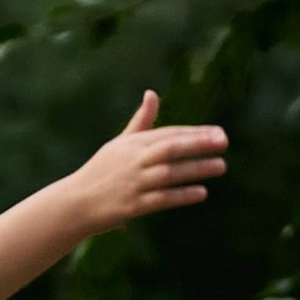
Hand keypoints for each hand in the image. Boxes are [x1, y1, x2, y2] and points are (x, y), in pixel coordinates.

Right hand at [69, 92, 227, 234]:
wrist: (75, 203)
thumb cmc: (101, 171)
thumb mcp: (119, 143)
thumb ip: (141, 120)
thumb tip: (152, 93)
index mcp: (132, 144)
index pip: (168, 134)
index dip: (194, 133)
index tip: (219, 133)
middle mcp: (133, 161)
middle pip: (169, 148)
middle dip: (197, 144)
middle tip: (224, 141)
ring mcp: (133, 183)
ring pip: (169, 173)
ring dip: (196, 169)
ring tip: (221, 166)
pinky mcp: (132, 206)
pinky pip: (161, 199)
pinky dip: (181, 195)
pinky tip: (202, 192)